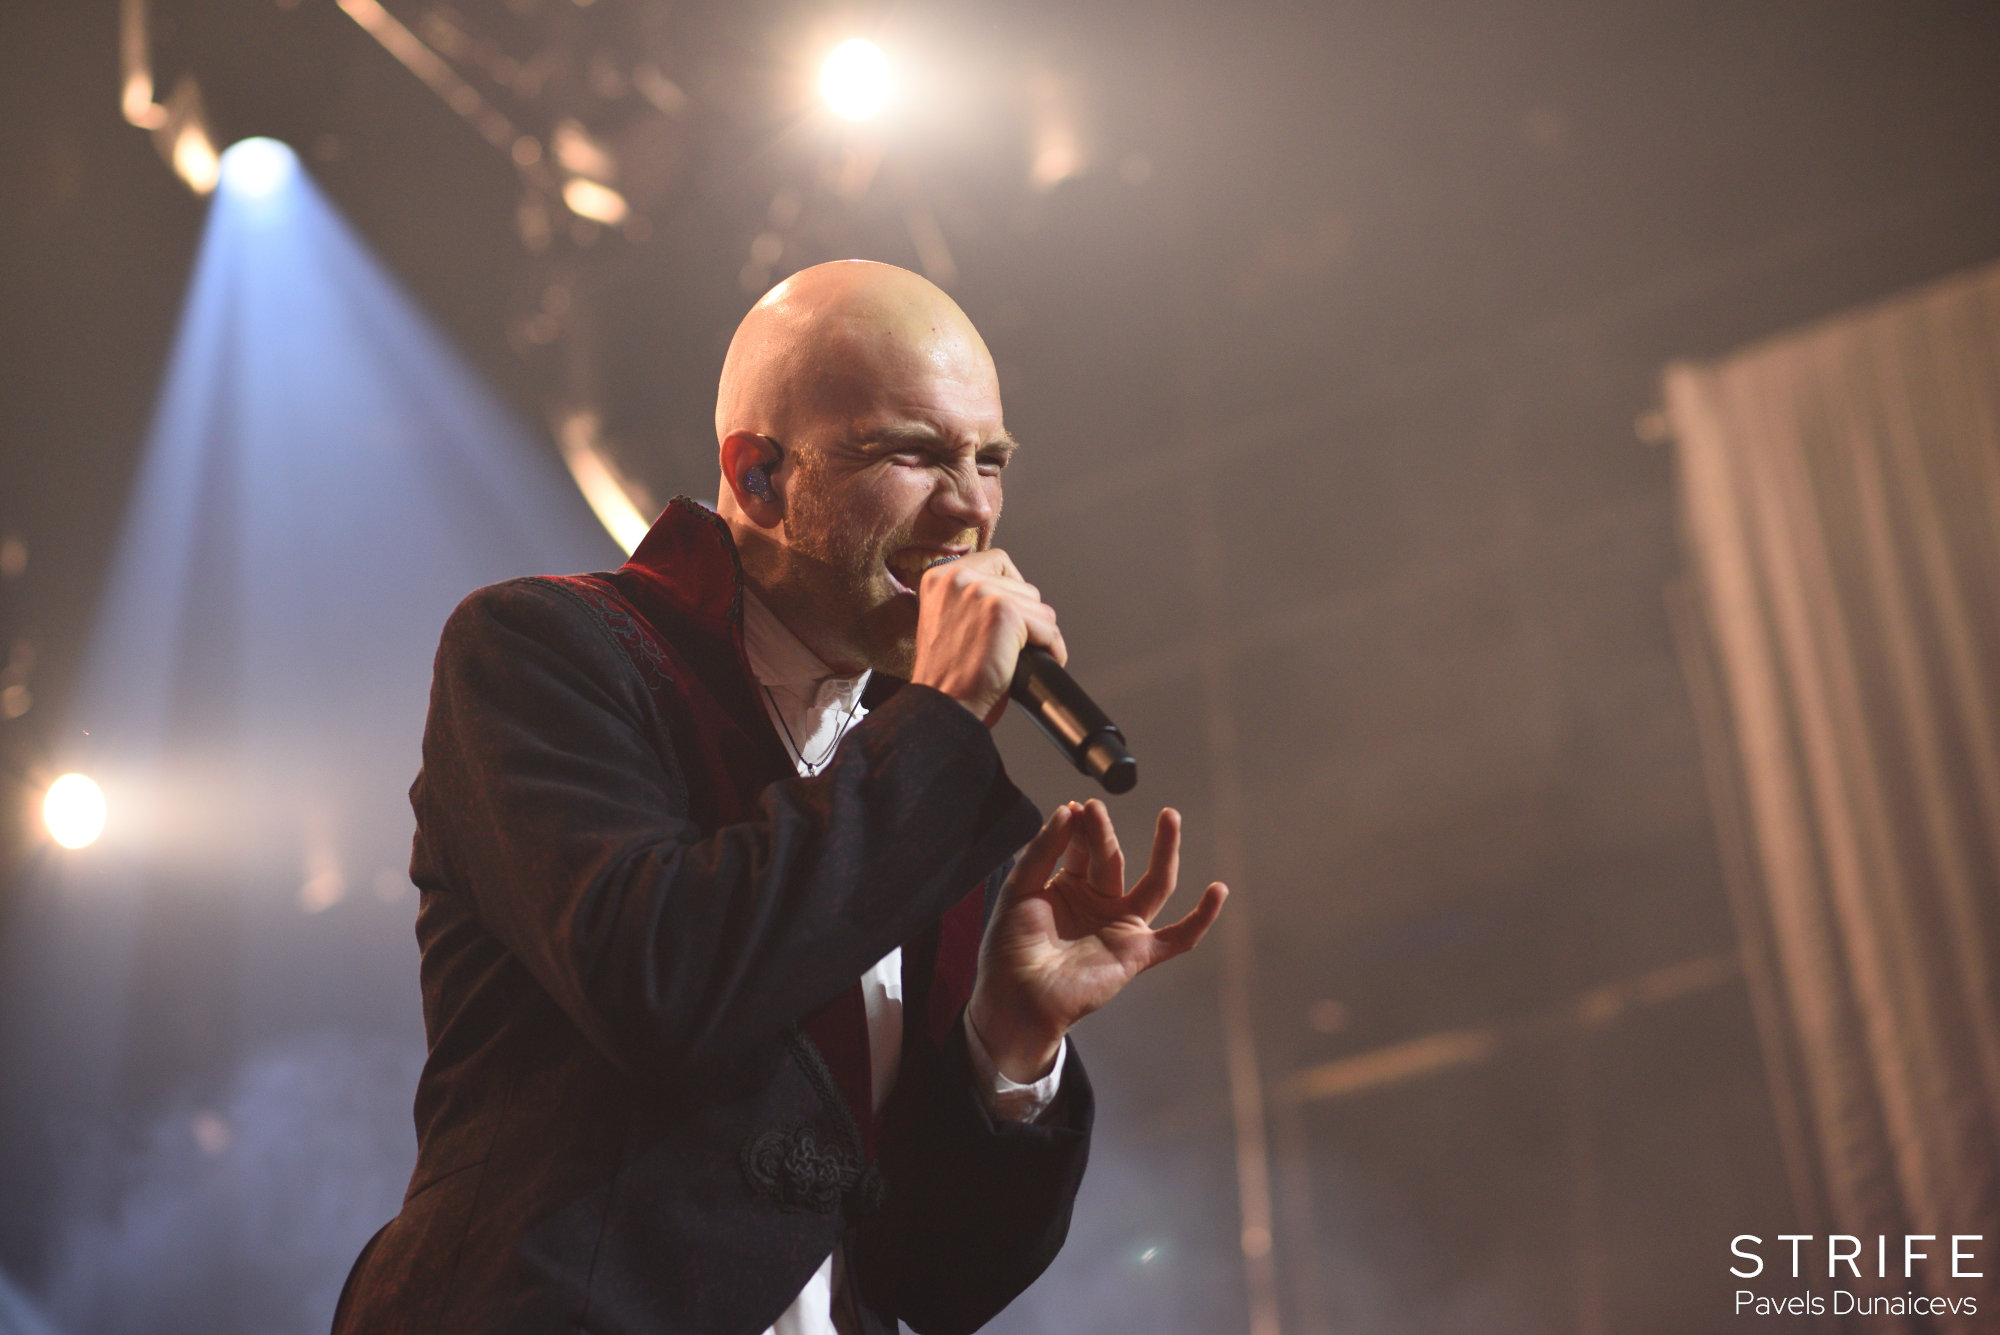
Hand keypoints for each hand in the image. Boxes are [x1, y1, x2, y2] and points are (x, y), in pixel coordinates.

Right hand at [910, 549, 1066, 725]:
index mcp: (940, 576)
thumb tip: (1012, 591)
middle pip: (1024, 587)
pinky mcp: (1005, 613)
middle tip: (1011, 647)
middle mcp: (958, 578)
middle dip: (1026, 620)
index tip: (1011, 620)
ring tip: (1017, 657)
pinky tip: (1033, 664)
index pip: (998, 562)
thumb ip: (969, 597)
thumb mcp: (947, 620)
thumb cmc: (947, 675)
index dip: (1012, 591)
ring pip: (1040, 609)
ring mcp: (981, 592)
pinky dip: (1052, 650)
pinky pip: (1048, 629)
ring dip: (1038, 637)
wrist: (944, 706)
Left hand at [967, 800, 1228, 1081]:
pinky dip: (1202, 917)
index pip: (1084, 848)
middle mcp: (1099, 904)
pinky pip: (1178, 937)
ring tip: (1170, 817)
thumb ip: (1044, 850)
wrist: (1016, 998)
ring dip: (1166, 850)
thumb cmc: (1011, 950)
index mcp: (1070, 889)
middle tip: (1094, 807)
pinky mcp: (1136, 953)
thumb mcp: (1019, 888)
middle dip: (1104, 833)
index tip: (1075, 807)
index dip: (1081, 827)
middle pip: (1113, 859)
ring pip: (1156, 883)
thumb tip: (1068, 809)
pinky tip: (1218, 891)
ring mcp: (1121, 927)